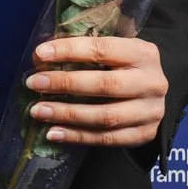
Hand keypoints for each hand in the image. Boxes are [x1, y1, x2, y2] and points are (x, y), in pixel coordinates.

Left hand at [25, 35, 167, 147]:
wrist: (153, 93)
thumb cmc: (123, 67)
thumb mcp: (114, 52)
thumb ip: (84, 52)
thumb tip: (40, 57)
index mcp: (143, 53)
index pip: (103, 49)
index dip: (70, 50)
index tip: (40, 54)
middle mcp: (151, 82)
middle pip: (105, 85)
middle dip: (65, 83)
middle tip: (34, 83)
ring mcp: (151, 111)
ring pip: (105, 116)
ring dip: (67, 114)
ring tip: (38, 111)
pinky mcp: (144, 134)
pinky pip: (107, 138)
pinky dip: (77, 136)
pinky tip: (53, 132)